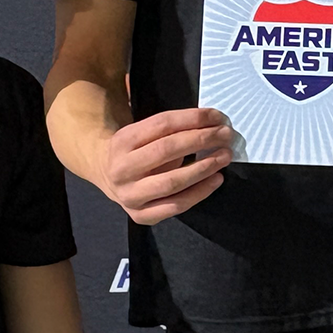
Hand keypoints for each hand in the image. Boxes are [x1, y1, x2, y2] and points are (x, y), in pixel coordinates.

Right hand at [103, 107, 235, 224]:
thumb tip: (209, 123)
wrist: (107, 175)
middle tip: (225, 135)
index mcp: (122, 141)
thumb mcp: (141, 131)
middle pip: (166, 150)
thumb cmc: (135, 150)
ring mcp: (130, 195)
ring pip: (172, 182)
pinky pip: (175, 206)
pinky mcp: (141, 215)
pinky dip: (200, 193)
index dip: (193, 119)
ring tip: (224, 156)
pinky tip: (216, 179)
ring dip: (204, 168)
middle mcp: (122, 169)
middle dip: (201, 140)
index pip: (162, 124)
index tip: (217, 117)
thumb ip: (169, 127)